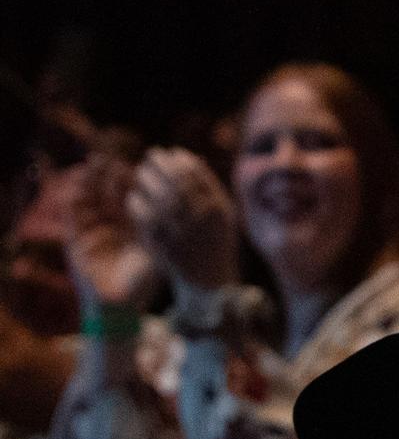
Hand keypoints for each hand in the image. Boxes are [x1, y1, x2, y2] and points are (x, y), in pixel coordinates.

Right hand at [62, 154, 157, 308]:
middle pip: (108, 195)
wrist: (116, 306)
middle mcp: (113, 225)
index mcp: (134, 225)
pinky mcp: (76, 240)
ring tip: (89, 167)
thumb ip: (161, 236)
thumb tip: (180, 215)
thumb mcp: (154, 255)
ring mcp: (93, 230)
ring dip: (87, 184)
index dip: (130, 182)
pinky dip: (72, 203)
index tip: (132, 165)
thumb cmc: (141, 284)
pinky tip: (73, 190)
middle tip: (104, 158)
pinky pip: (73, 218)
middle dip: (106, 177)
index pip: (131, 198)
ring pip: (89, 202)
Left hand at [128, 147, 237, 293]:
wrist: (209, 285)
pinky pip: (143, 216)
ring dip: (146, 179)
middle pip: (175, 181)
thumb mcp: (224, 216)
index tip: (171, 154)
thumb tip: (191, 158)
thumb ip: (211, 188)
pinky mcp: (161, 244)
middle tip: (152, 157)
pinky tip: (134, 197)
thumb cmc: (216, 244)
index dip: (181, 160)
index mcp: (218, 210)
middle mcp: (200, 219)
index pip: (196, 175)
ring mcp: (180, 232)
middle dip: (161, 165)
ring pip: (157, 195)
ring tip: (140, 173)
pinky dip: (136, 202)